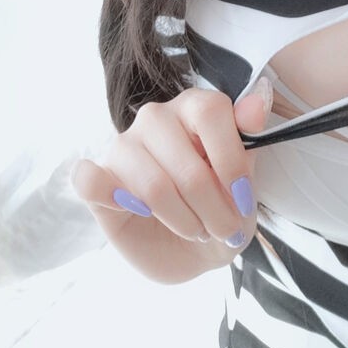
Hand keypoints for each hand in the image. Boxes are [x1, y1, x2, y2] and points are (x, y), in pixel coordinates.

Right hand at [70, 78, 272, 254]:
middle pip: (186, 163)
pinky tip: (134, 210)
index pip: (211, 112)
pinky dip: (110, 197)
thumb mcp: (246, 184)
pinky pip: (88, 180)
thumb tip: (258, 98)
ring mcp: (123, 146)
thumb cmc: (222, 208)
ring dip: (180, 219)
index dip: (231, 162)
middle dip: (212, 209)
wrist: (193, 249)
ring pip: (151, 184)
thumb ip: (248, 143)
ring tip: (195, 230)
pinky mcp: (97, 180)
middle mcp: (156, 118)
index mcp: (195, 106)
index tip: (244, 199)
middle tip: (223, 229)